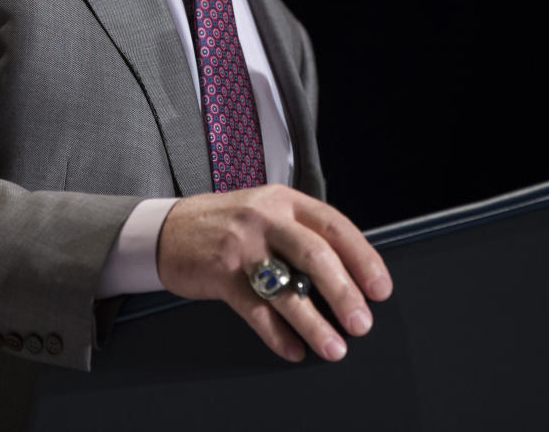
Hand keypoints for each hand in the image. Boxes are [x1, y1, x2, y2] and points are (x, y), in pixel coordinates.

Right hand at [156, 184, 391, 362]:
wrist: (168, 229)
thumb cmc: (225, 224)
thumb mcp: (266, 212)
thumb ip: (301, 233)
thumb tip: (349, 273)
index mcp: (283, 200)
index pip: (333, 224)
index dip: (362, 257)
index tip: (380, 287)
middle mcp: (265, 218)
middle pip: (314, 253)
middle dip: (343, 291)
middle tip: (362, 322)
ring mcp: (241, 246)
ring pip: (285, 287)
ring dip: (314, 322)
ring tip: (334, 347)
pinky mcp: (220, 274)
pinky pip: (255, 309)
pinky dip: (277, 334)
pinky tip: (293, 349)